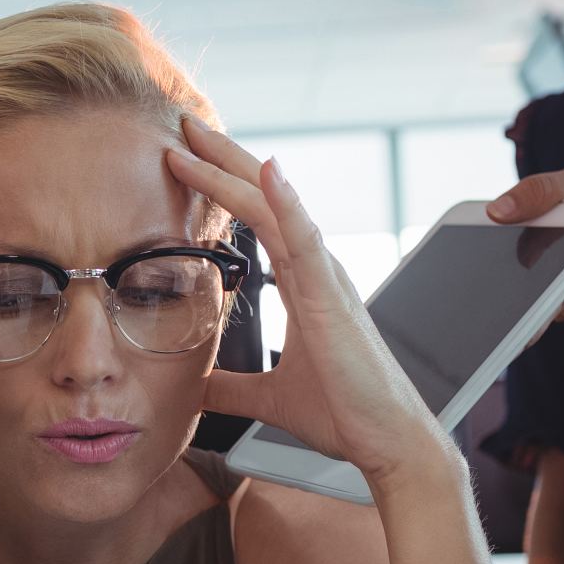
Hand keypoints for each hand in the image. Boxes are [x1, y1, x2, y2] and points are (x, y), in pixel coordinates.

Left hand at [164, 119, 449, 486]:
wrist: (384, 441)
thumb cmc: (342, 412)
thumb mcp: (267, 398)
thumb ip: (231, 388)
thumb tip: (195, 389)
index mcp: (303, 281)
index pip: (255, 216)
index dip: (220, 183)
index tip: (182, 156)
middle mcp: (316, 267)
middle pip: (263, 196)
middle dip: (221, 159)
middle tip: (180, 123)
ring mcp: (326, 277)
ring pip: (275, 207)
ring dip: (235, 170)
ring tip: (198, 138)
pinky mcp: (334, 297)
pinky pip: (306, 240)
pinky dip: (287, 203)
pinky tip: (269, 172)